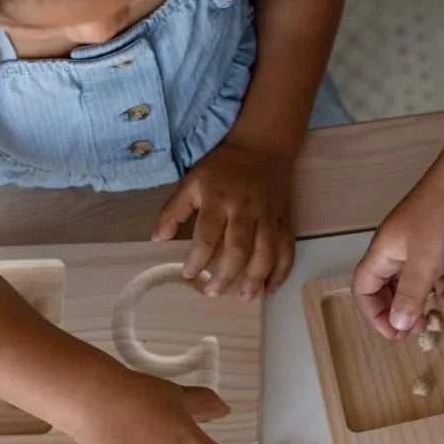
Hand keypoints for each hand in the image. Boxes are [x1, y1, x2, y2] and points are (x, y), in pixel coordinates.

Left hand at [152, 141, 294, 300]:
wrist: (262, 147)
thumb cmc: (222, 168)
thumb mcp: (192, 181)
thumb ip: (173, 210)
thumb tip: (157, 239)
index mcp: (219, 199)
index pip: (207, 235)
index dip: (197, 258)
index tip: (188, 274)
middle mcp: (245, 209)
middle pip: (238, 247)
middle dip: (226, 274)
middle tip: (212, 293)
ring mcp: (269, 216)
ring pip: (266, 251)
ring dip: (256, 277)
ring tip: (243, 296)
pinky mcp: (285, 219)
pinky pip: (287, 247)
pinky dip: (282, 270)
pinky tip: (272, 287)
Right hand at [351, 154, 443, 337]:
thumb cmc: (441, 217)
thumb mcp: (425, 261)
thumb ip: (410, 294)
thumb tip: (397, 325)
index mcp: (382, 253)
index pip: (363, 289)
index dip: (373, 314)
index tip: (393, 333)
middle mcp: (395, 252)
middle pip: (385, 289)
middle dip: (395, 313)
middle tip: (412, 333)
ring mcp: (417, 248)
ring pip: (411, 284)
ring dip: (418, 305)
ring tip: (430, 324)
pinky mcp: (439, 245)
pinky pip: (435, 275)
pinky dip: (442, 292)